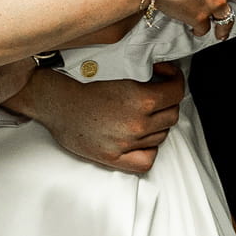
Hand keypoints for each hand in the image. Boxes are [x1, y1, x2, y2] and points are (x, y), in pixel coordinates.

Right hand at [13, 64, 185, 174]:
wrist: (58, 105)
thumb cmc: (84, 91)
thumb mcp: (121, 79)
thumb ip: (146, 86)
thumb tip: (165, 85)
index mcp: (140, 98)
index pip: (176, 91)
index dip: (175, 80)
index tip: (168, 76)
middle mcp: (138, 122)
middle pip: (172, 114)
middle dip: (167, 102)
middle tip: (157, 95)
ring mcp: (128, 142)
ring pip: (161, 135)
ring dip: (157, 125)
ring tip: (143, 116)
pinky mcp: (115, 158)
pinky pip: (148, 159)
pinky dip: (149, 150)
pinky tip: (142, 141)